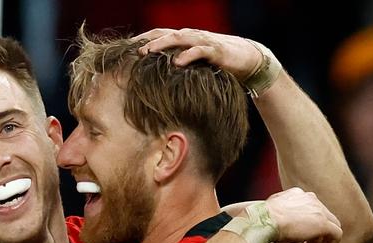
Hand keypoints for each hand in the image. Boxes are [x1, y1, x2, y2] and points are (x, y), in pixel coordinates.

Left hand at [133, 28, 262, 80]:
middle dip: (148, 40)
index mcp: (184, 38)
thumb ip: (177, 65)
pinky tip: (177, 62)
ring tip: (147, 51)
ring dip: (162, 44)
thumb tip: (156, 78)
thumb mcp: (194, 63)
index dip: (142, 39)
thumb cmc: (217, 63)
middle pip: (165, 34)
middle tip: (132, 50)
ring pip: (179, 39)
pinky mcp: (215, 51)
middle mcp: (191, 36)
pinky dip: (187, 55)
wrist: (247, 58)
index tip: (125, 48)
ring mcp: (203, 41)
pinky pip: (199, 51)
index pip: (159, 35)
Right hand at [263, 188, 342, 242]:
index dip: (308, 226)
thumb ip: (281, 214)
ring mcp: (318, 210)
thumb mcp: (272, 212)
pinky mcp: (323, 223)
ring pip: (331, 226)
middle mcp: (310, 199)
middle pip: (322, 217)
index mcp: (297, 194)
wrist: (264, 220)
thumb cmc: (263, 219)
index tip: (301, 237)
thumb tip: (279, 223)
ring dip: (323, 241)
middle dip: (316, 235)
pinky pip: (336, 234)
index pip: (311, 209)